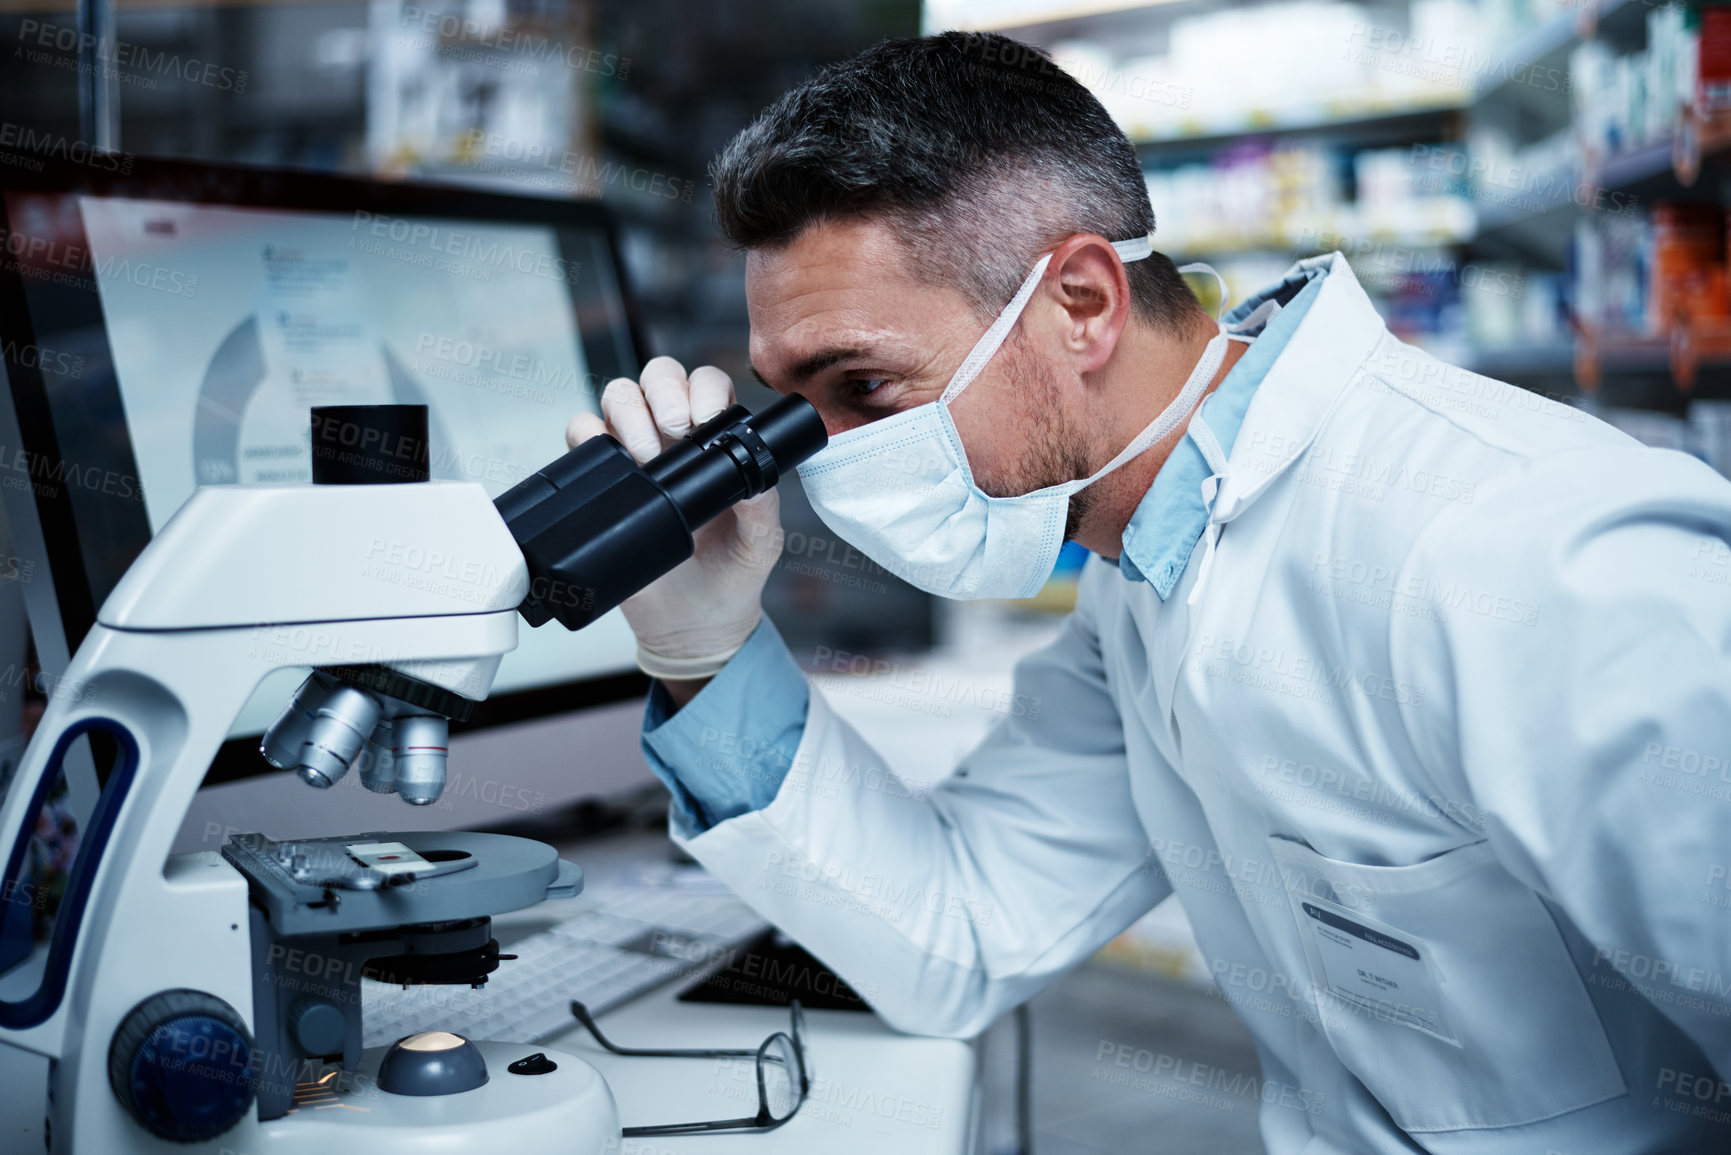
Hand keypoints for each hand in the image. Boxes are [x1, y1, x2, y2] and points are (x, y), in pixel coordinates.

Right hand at [566, 356, 783, 699]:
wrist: (691, 625)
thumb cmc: (733, 576)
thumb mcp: (761, 543)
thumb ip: (763, 507)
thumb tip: (755, 477)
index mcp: (718, 441)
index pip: (708, 385)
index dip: (704, 389)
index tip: (705, 420)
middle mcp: (674, 437)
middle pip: (659, 376)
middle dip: (664, 392)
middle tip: (674, 431)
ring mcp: (636, 454)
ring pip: (618, 396)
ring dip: (629, 414)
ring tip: (646, 458)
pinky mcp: (604, 479)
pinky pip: (581, 434)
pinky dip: (587, 435)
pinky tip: (614, 465)